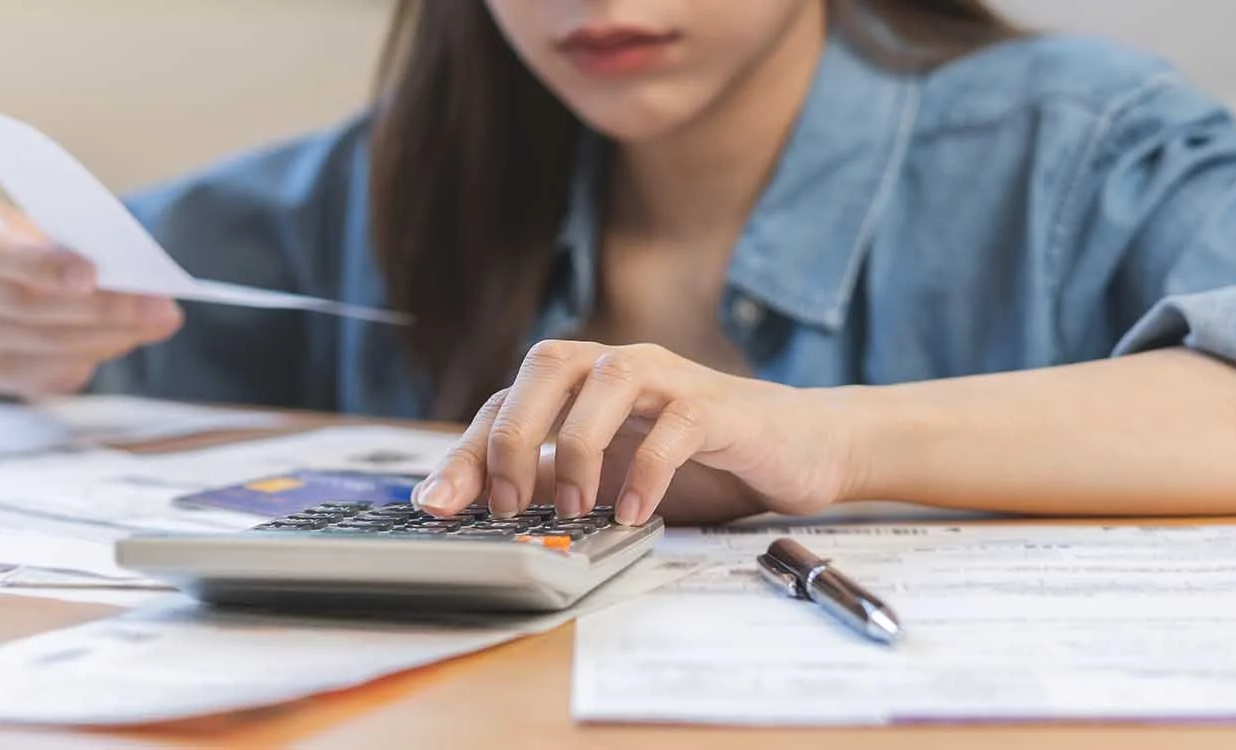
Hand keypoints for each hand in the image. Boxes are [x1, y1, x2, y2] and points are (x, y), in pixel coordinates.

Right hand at [0, 195, 182, 395]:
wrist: (4, 276)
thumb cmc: (43, 237)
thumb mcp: (55, 222)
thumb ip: (91, 244)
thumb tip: (150, 288)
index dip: (41, 264)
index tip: (91, 274)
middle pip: (24, 304)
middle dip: (100, 307)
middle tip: (159, 306)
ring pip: (45, 341)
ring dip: (111, 333)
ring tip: (158, 320)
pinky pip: (53, 371)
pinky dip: (98, 354)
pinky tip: (129, 337)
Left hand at [412, 340, 856, 525]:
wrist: (798, 448)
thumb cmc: (699, 460)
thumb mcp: (608, 477)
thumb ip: (548, 484)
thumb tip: (474, 513)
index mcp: (581, 383)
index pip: (505, 399)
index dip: (466, 450)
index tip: (438, 505)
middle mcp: (618, 367)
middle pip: (545, 367)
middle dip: (511, 434)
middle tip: (502, 504)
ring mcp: (669, 379)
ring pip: (606, 379)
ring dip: (577, 446)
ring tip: (575, 508)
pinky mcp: (718, 406)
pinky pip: (675, 424)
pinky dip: (647, 468)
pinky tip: (634, 512)